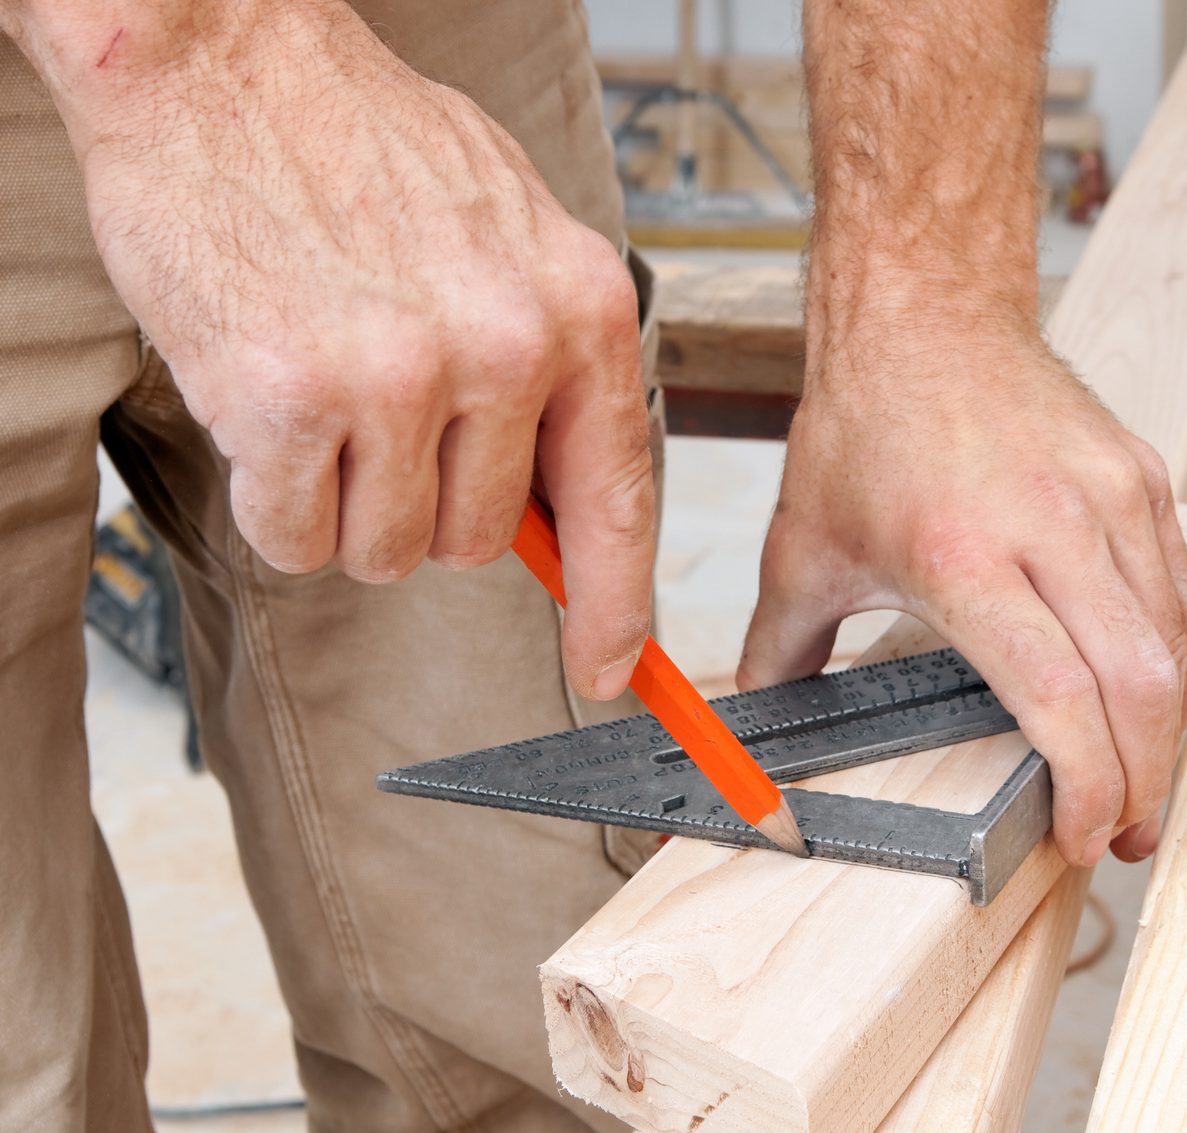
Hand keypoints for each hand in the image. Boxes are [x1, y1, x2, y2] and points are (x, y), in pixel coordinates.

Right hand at [56, 0, 653, 698]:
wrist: (220, 54)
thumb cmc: (363, 147)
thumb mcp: (508, 241)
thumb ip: (549, 371)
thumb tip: (561, 513)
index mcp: (579, 308)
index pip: (617, 500)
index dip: (614, 604)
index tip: (609, 667)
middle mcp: (506, 346)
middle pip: (479, 543)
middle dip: (423, 505)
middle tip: (377, 414)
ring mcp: (401, 374)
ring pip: (388, 551)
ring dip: (345, 504)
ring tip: (322, 395)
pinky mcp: (293, 398)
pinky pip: (297, 538)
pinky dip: (275, 501)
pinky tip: (266, 408)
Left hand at [740, 323, 1186, 866]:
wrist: (922, 315)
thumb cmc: (862, 428)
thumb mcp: (801, 552)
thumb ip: (778, 654)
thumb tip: (748, 723)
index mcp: (962, 557)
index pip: (1059, 694)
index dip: (1085, 782)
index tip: (1081, 833)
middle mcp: (1050, 527)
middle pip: (1139, 685)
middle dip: (1142, 781)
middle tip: (1123, 832)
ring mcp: (1109, 498)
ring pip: (1175, 642)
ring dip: (1168, 731)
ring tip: (1142, 783)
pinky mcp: (1140, 478)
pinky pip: (1179, 591)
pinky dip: (1175, 661)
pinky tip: (1153, 700)